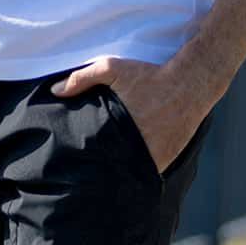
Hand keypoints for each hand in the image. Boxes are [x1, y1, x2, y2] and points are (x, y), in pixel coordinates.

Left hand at [50, 57, 200, 175]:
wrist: (190, 83)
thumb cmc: (149, 75)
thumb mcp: (113, 68)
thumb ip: (82, 78)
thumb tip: (55, 91)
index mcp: (118, 129)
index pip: (94, 154)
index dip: (83, 161)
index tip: (72, 164)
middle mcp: (135, 147)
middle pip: (109, 168)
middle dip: (98, 170)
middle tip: (85, 173)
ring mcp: (152, 157)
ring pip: (127, 174)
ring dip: (117, 174)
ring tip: (104, 175)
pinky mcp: (165, 160)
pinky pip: (146, 173)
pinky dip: (137, 173)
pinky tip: (126, 171)